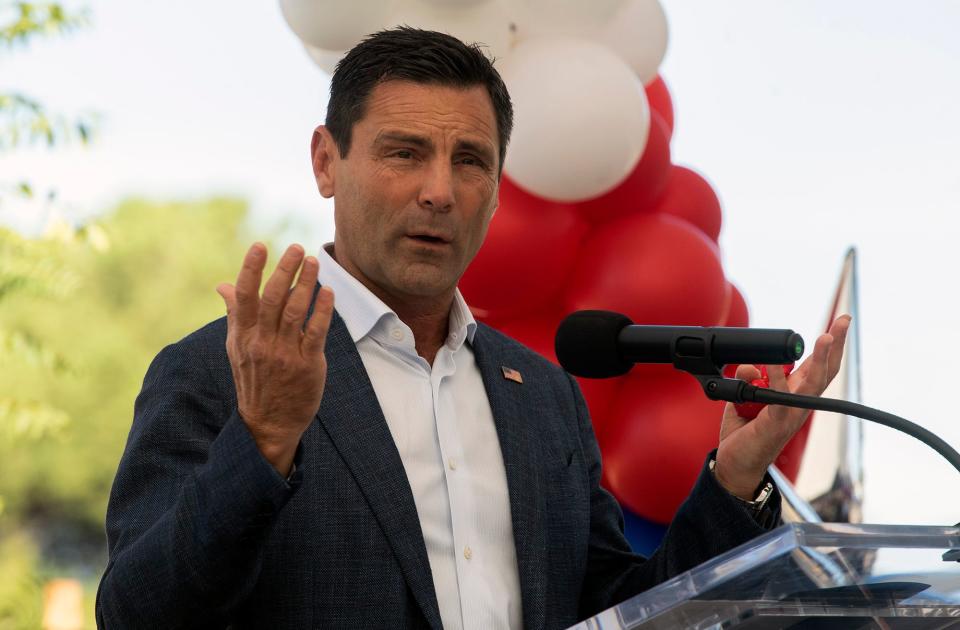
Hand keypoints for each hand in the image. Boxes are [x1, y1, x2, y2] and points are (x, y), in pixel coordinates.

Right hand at [216, 243, 333, 475]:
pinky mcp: (307, 365)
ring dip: (306, 284)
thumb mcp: (238, 348)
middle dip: (284, 270)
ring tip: (314, 262)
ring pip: (294, 312)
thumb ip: (235, 314)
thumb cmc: (255, 379)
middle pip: (272, 299)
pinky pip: (315, 332)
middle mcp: (261, 343)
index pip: (244, 297)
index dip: (251, 270)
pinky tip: (328, 292)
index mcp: (243, 336)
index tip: (260, 246)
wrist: (268, 423)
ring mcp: (284, 354)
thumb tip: (223, 285)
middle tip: (297, 248)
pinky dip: (322, 310)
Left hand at [714, 315, 851, 498]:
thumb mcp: (743, 396)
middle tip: (843, 323)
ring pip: (812, 384)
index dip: (831, 344)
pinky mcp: (775, 423)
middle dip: (835, 345)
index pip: (818, 365)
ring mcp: (791, 413)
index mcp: (794, 393)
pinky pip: (779, 398)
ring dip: (820, 360)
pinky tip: (773, 363)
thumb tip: (750, 366)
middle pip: (824, 371)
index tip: (842, 320)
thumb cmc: (745, 431)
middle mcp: (799, 402)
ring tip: (826, 337)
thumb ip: (747, 377)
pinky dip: (775, 379)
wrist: (736, 464)